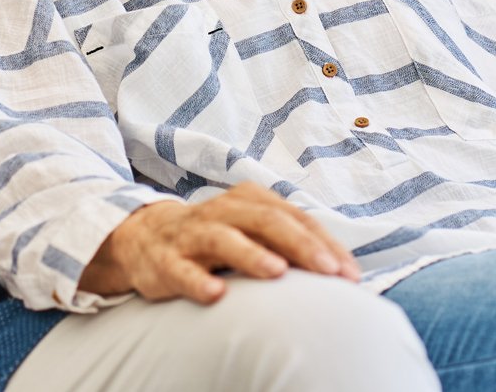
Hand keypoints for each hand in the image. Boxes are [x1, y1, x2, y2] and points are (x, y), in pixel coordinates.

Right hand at [80, 182, 359, 303]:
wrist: (146, 236)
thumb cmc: (217, 236)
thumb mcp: (253, 229)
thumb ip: (291, 242)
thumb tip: (343, 270)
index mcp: (250, 200)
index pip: (294, 217)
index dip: (324, 243)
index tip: (349, 273)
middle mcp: (223, 212)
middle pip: (265, 221)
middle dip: (300, 246)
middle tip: (328, 271)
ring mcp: (193, 235)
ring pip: (223, 240)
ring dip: (251, 255)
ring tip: (277, 272)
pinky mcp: (165, 260)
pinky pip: (181, 269)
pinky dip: (198, 280)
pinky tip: (216, 294)